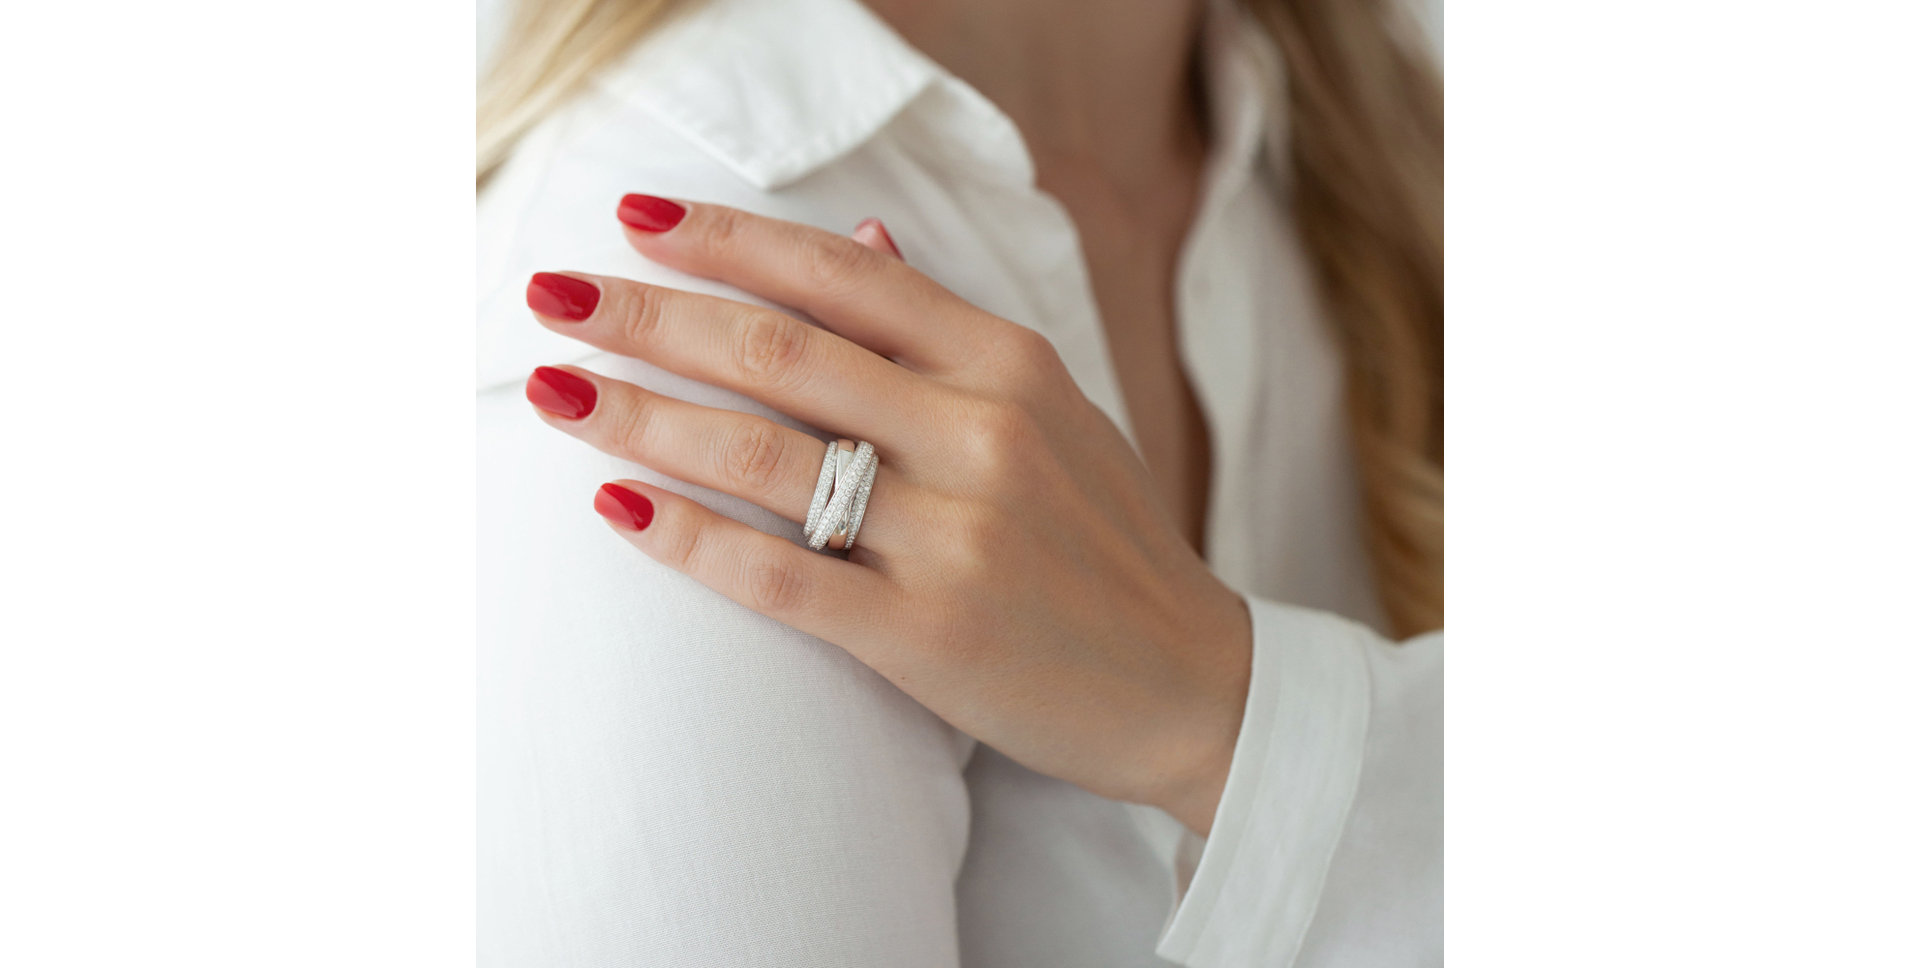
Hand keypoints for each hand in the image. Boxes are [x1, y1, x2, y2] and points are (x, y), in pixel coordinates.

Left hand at [520, 195, 1251, 833]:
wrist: (1193, 684)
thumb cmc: (1105, 541)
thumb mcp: (1053, 410)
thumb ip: (950, 330)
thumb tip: (859, 242)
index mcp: (1010, 364)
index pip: (840, 275)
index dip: (727, 240)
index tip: (634, 219)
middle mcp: (983, 435)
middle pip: (780, 352)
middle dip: (649, 316)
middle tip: (552, 295)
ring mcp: (958, 537)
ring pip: (765, 456)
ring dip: (639, 416)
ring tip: (549, 389)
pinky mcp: (931, 636)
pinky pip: (783, 577)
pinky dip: (690, 538)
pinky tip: (614, 506)